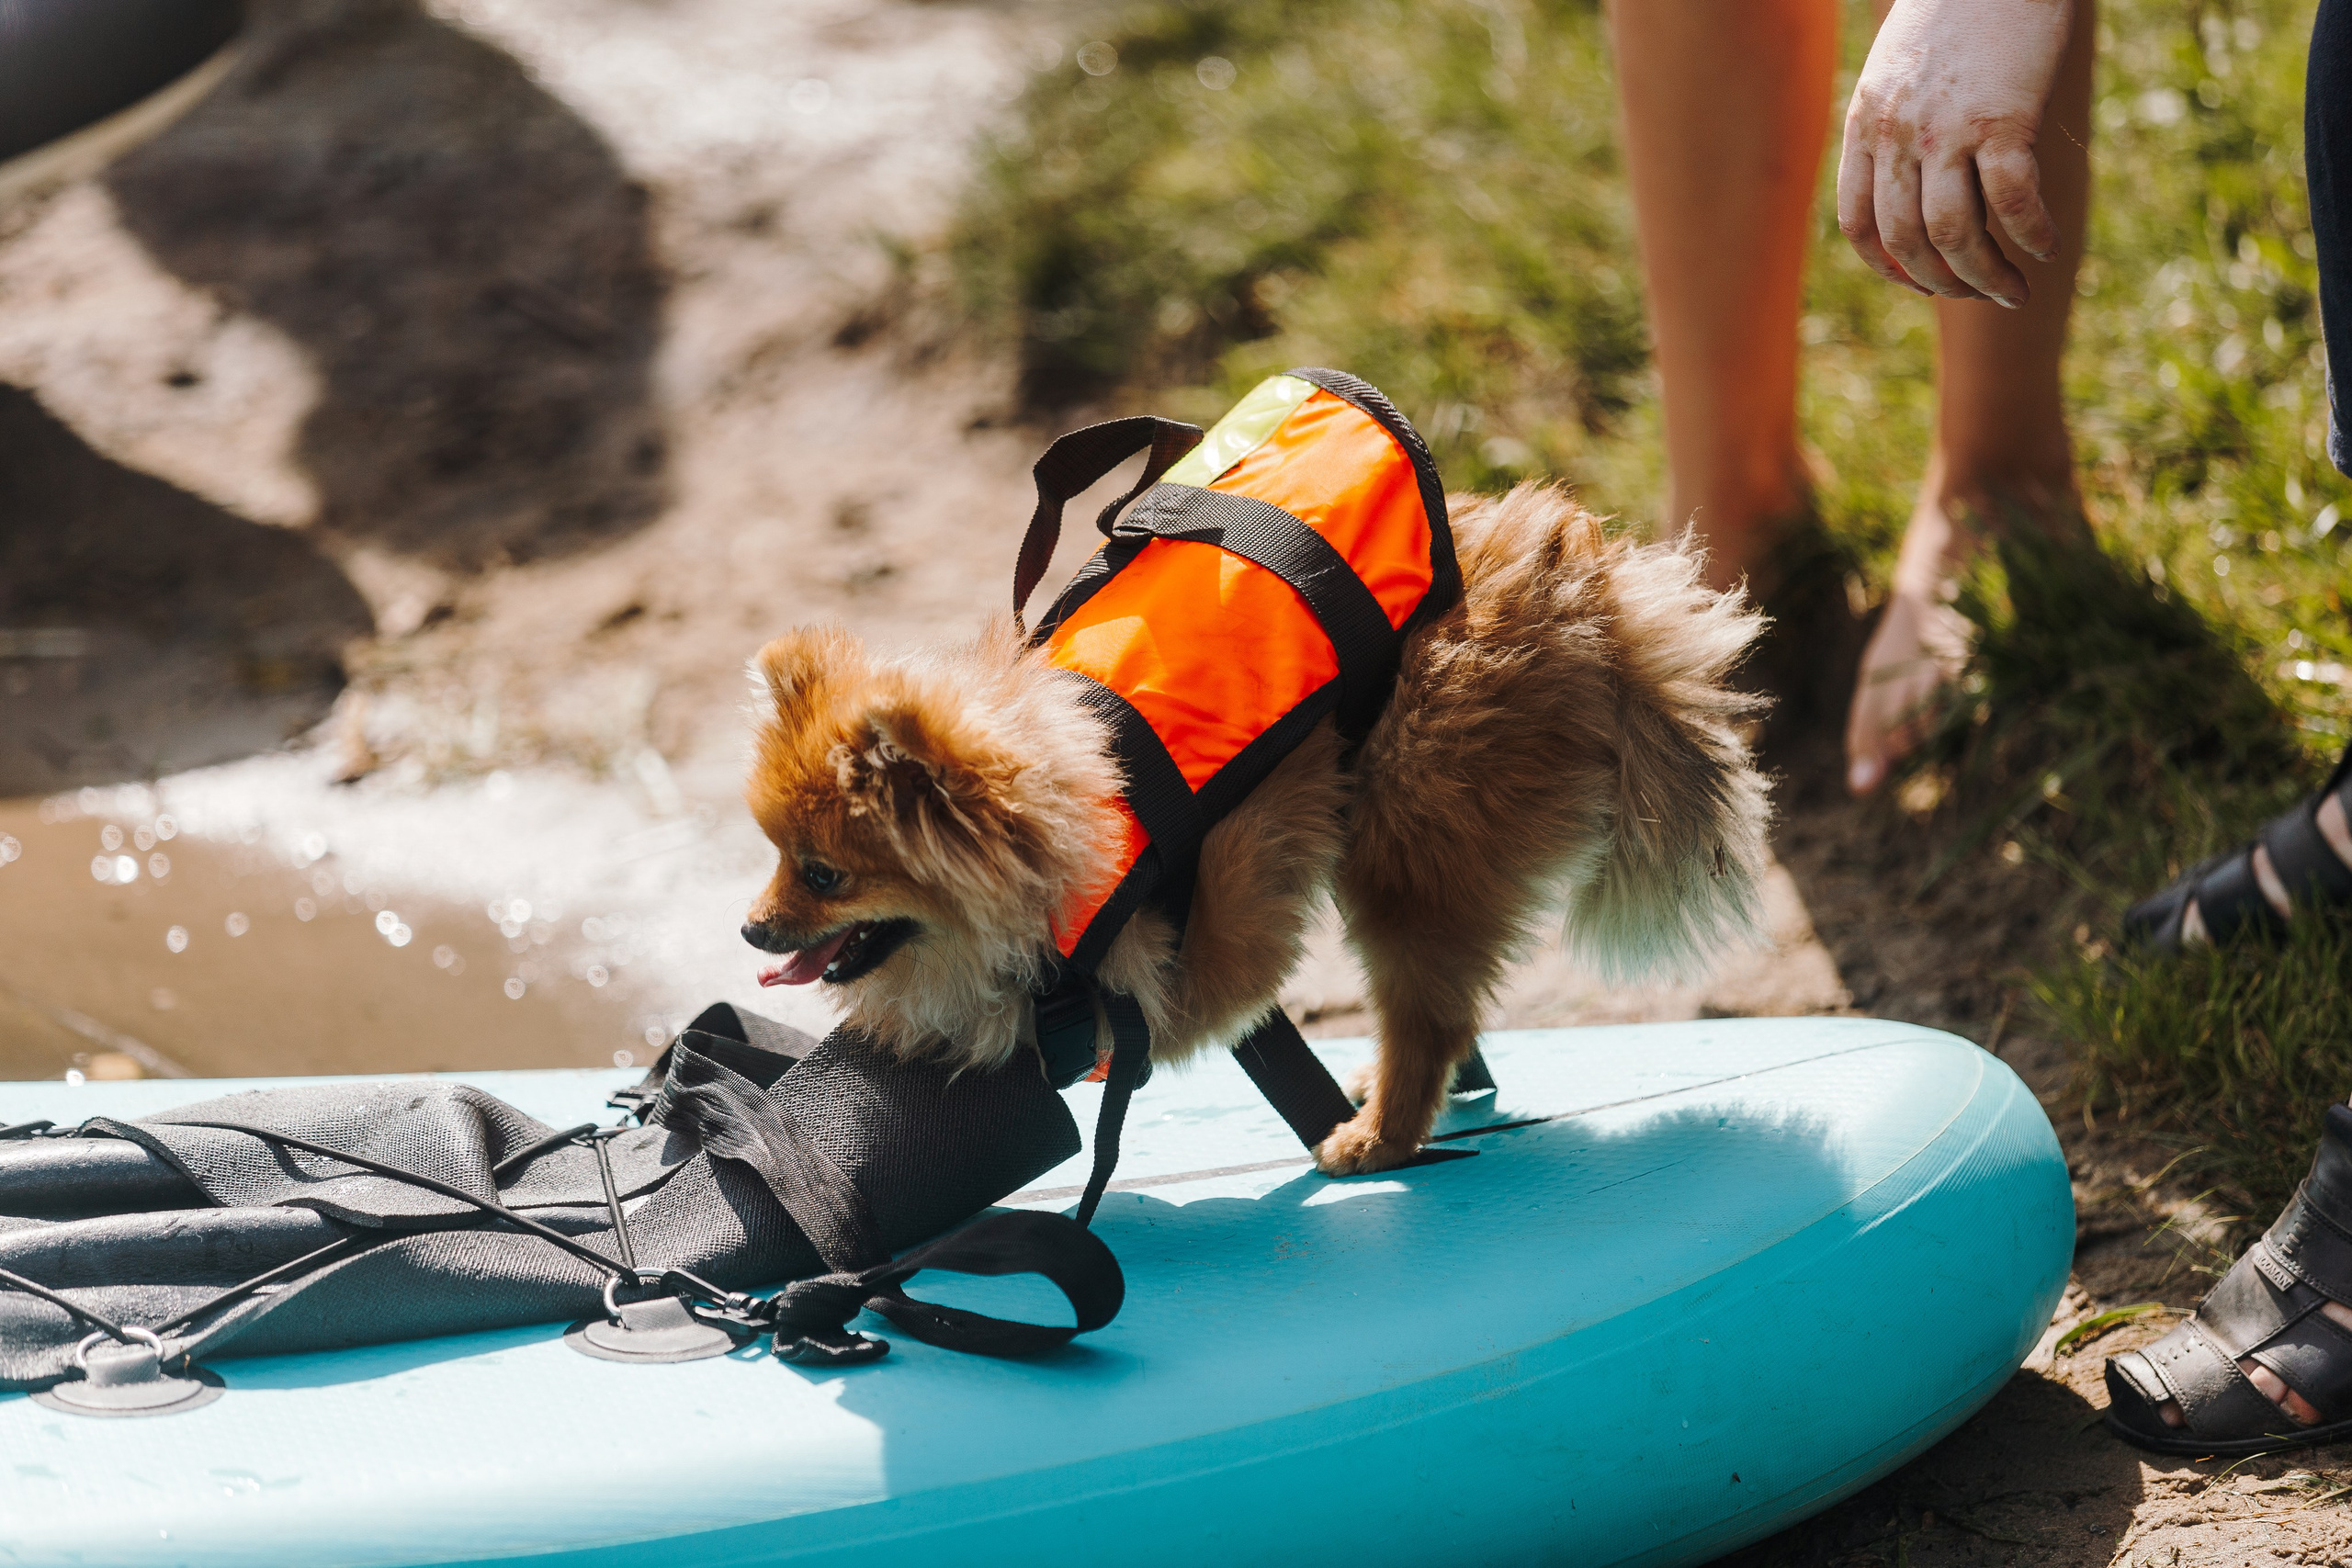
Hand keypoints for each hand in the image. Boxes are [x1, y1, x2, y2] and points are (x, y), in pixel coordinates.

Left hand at [1836, 0, 2075, 304]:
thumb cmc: (1958, 13)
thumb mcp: (1901, 72)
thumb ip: (1896, 127)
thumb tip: (1918, 192)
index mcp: (1865, 126)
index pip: (1859, 225)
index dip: (1889, 269)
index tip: (1921, 283)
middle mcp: (1896, 135)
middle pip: (1906, 242)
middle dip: (1942, 283)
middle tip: (1978, 295)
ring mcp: (1946, 130)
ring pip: (1954, 234)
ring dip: (1985, 276)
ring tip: (2013, 291)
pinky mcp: (2002, 119)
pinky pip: (2011, 202)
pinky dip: (2030, 236)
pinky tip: (2045, 248)